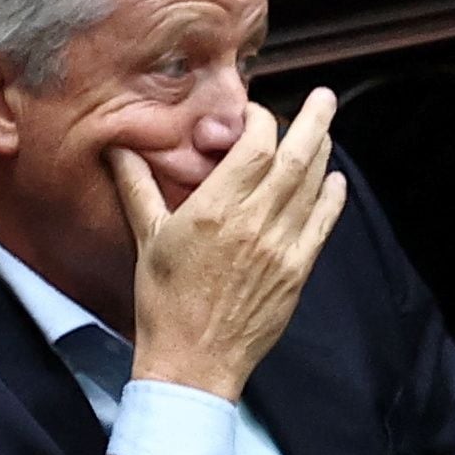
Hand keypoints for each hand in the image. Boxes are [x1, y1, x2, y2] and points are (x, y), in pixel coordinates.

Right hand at [112, 88, 347, 401]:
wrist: (194, 357)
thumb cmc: (164, 299)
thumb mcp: (147, 237)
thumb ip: (137, 186)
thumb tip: (118, 148)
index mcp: (214, 208)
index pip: (254, 146)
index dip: (262, 122)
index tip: (256, 113)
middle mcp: (254, 222)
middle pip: (295, 158)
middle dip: (314, 122)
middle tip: (326, 97)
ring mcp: (282, 247)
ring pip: (312, 187)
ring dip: (324, 154)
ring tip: (328, 128)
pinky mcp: (298, 271)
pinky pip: (323, 224)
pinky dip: (332, 198)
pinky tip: (336, 180)